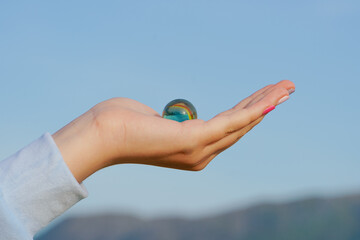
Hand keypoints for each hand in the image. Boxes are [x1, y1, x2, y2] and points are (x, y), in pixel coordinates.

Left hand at [53, 80, 294, 181]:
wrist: (101, 135)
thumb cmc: (122, 124)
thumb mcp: (155, 120)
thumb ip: (173, 120)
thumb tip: (175, 117)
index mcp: (191, 149)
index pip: (227, 128)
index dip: (248, 111)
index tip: (264, 96)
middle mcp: (200, 154)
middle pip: (240, 127)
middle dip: (264, 106)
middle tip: (286, 89)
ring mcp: (199, 149)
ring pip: (241, 123)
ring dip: (265, 104)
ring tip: (286, 88)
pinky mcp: (195, 139)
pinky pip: (231, 122)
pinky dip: (253, 109)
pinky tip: (270, 100)